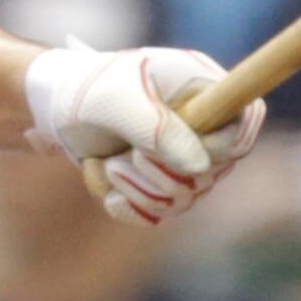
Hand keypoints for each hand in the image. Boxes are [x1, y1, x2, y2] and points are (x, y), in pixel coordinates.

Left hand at [23, 42, 265, 226]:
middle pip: (216, 170)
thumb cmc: (85, 90)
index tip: (193, 152)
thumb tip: (199, 166)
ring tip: (107, 166)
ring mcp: (182, 155)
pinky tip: (106, 187)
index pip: (247, 119)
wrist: (52, 108)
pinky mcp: (159, 182)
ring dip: (140, 190)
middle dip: (164, 173)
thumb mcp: (117, 100)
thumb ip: (160, 129)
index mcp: (201, 87)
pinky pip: (159, 213)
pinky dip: (128, 205)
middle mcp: (201, 123)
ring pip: (185, 198)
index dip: (227, 145)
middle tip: (126, 156)